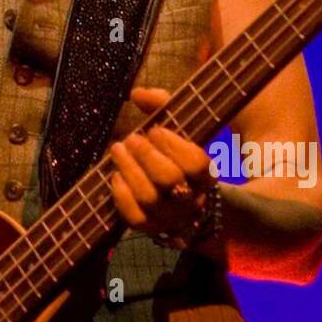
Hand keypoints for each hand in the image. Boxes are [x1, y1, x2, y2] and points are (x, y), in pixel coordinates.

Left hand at [108, 86, 215, 246]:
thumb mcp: (178, 125)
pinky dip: (121, 195)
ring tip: (117, 148)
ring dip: (129, 169)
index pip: (196, 164)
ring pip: (149, 199)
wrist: (178, 199)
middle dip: (146, 156)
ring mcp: (170, 217)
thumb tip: (137, 94)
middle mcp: (191, 199)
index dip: (174, 146)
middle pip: (169, 180)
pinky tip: (115, 175)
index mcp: (205, 175)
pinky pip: (134, 217)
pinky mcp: (149, 228)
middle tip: (132, 138)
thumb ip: (162, 103)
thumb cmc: (175, 153)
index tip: (156, 129)